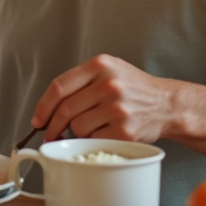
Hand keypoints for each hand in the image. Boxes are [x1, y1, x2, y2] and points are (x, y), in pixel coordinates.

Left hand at [31, 54, 174, 143]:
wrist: (167, 103)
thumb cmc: (133, 88)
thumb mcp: (109, 70)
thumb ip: (81, 81)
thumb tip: (48, 109)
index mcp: (101, 65)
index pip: (59, 87)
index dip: (43, 106)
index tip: (38, 119)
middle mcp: (109, 83)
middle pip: (65, 110)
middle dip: (53, 126)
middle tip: (51, 134)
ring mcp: (118, 107)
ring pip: (77, 127)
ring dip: (77, 133)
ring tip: (91, 128)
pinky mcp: (125, 130)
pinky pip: (94, 140)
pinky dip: (93, 141)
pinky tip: (104, 134)